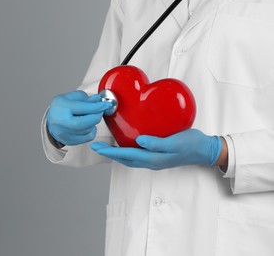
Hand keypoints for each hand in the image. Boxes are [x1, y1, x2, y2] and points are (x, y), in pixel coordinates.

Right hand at [46, 90, 111, 145]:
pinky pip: (86, 138)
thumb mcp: (73, 97)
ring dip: (93, 123)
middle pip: (83, 123)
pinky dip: (90, 131)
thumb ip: (86, 99)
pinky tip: (86, 125)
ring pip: (87, 131)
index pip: (81, 108)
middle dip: (96, 117)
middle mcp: (60, 122)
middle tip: (100, 111)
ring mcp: (63, 133)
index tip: (106, 104)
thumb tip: (98, 100)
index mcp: (61, 107)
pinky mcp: (69, 141)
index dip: (96, 107)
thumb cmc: (63, 107)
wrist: (52, 120)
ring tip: (89, 117)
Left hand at [90, 129, 221, 169]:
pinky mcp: (157, 156)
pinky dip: (126, 151)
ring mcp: (154, 160)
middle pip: (124, 159)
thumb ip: (158, 144)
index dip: (111, 152)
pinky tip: (125, 144)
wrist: (205, 150)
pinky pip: (137, 155)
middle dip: (109, 153)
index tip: (98, 148)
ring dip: (116, 153)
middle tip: (96, 146)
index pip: (127, 156)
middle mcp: (151, 161)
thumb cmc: (192, 144)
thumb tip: (139, 141)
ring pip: (130, 158)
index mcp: (154, 159)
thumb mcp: (176, 143)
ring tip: (106, 147)